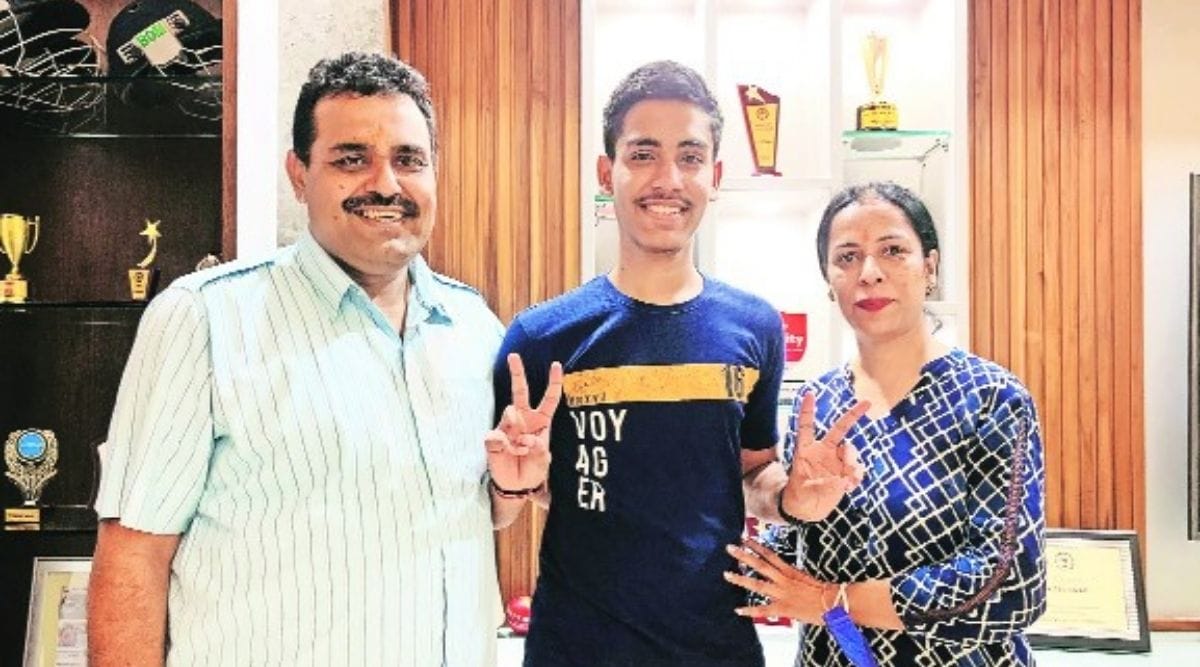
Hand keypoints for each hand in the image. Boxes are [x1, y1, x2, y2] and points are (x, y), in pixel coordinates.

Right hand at [486, 353, 562, 492]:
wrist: (514, 486)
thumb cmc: (532, 470)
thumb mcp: (543, 462)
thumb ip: (539, 449)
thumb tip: (526, 437)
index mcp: (540, 422)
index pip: (549, 399)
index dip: (554, 383)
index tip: (556, 364)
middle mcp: (522, 420)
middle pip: (520, 391)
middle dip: (517, 373)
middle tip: (513, 356)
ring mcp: (506, 426)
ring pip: (509, 414)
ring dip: (515, 430)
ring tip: (518, 450)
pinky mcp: (492, 437)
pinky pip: (496, 436)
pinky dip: (503, 446)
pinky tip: (507, 453)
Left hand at [724, 539, 830, 624]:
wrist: (833, 603)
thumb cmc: (823, 590)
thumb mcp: (805, 577)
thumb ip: (791, 574)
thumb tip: (782, 572)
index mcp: (789, 570)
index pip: (769, 555)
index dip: (756, 546)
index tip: (745, 539)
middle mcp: (782, 579)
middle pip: (759, 565)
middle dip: (743, 556)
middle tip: (729, 548)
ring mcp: (781, 593)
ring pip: (757, 584)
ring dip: (740, 579)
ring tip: (726, 574)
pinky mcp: (782, 608)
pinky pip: (763, 610)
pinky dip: (750, 611)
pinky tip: (738, 610)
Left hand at [780, 393, 869, 520]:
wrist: (807, 511)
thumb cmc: (798, 496)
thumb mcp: (802, 488)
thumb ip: (822, 478)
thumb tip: (842, 472)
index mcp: (806, 451)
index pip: (806, 426)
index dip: (808, 410)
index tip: (809, 393)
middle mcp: (823, 452)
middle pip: (839, 429)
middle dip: (852, 415)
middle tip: (866, 403)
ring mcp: (836, 461)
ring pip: (852, 452)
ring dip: (853, 462)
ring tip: (846, 479)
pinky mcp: (845, 473)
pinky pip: (857, 469)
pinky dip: (856, 476)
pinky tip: (849, 487)